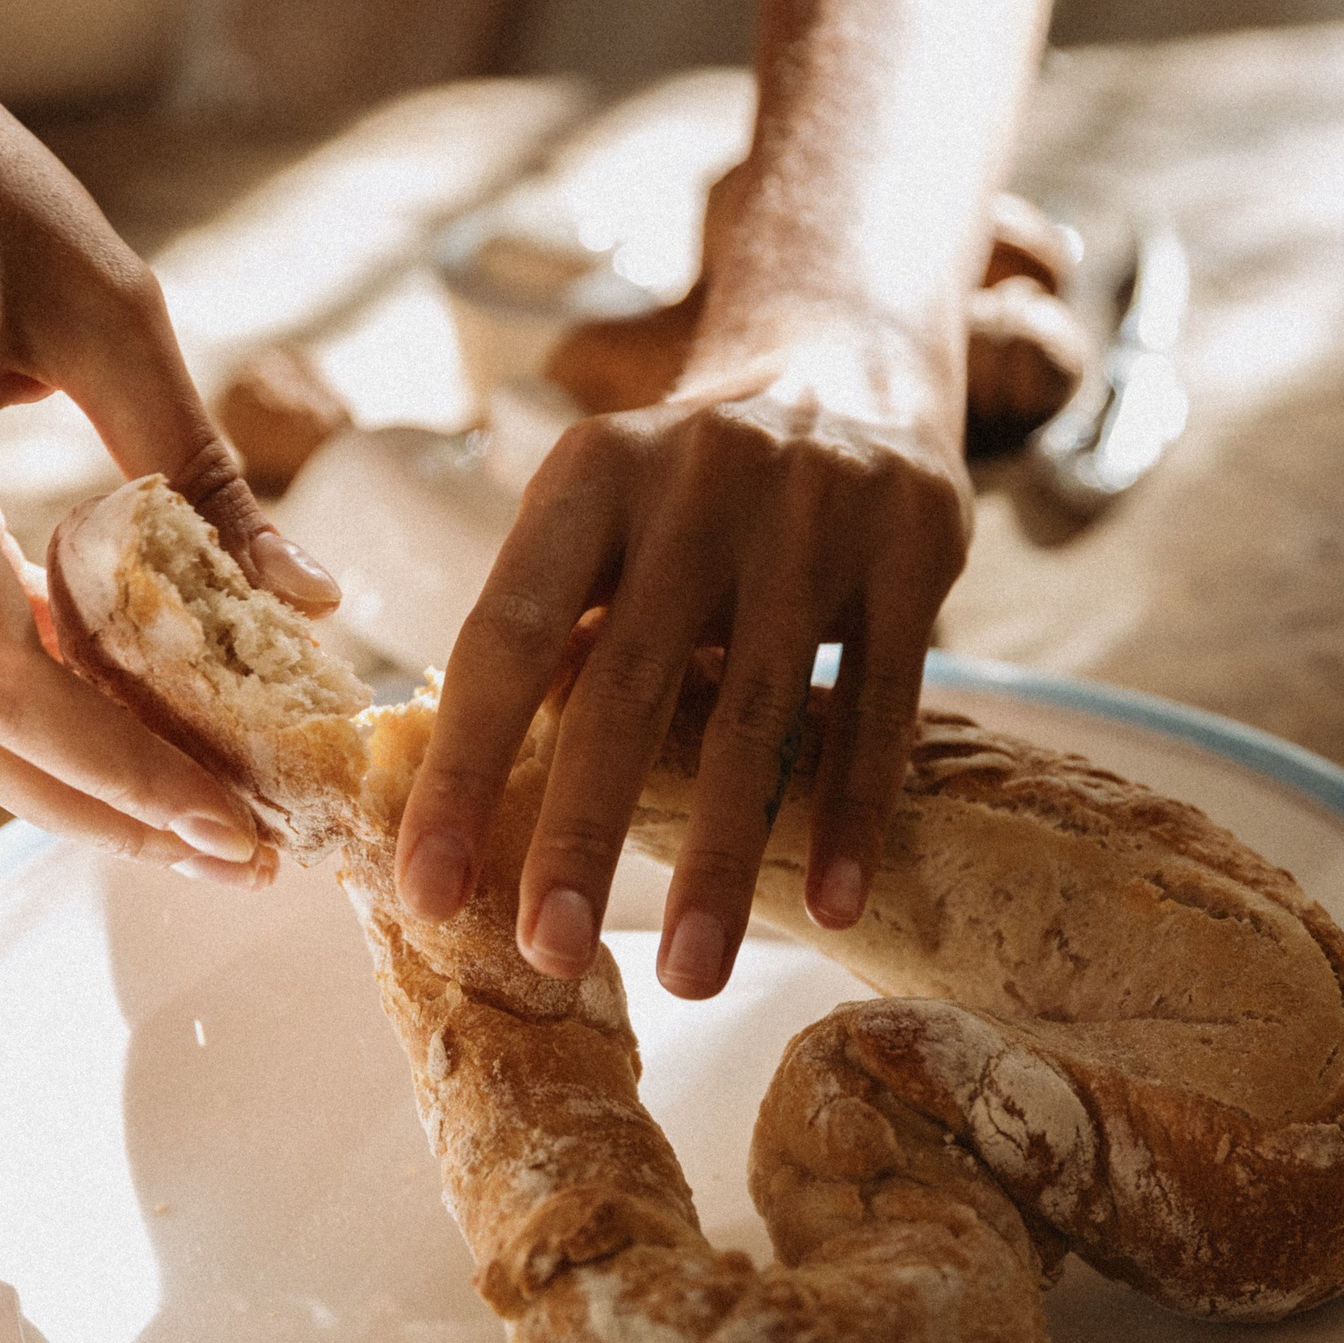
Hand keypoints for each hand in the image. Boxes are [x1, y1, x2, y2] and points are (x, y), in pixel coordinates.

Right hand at [0, 0, 340, 885]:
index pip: (6, 677)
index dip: (126, 770)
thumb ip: (202, 466)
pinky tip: (140, 732)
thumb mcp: (110, 304)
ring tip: (207, 819)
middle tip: (247, 853)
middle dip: (113, 811)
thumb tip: (306, 599)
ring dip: (76, 782)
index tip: (237, 822)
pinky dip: (42, 714)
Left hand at [395, 350, 970, 998]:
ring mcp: (811, 516)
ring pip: (756, 714)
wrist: (849, 370)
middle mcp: (694, 484)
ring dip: (719, 856)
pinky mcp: (913, 548)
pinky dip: (852, 810)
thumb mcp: (601, 512)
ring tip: (692, 972)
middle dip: (580, 832)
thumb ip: (550, 623)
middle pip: (624, 685)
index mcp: (589, 477)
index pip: (504, 636)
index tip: (430, 891)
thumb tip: (463, 789)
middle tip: (550, 956)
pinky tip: (831, 905)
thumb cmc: (686, 492)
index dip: (463, 769)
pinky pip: (880, 704)